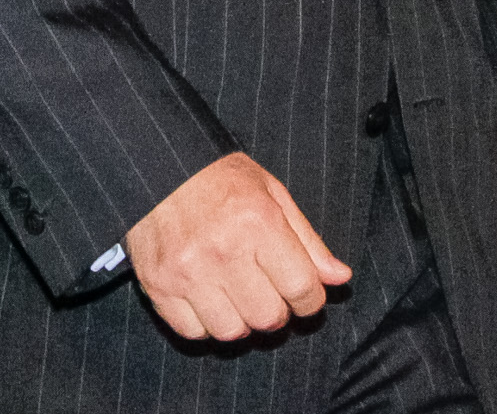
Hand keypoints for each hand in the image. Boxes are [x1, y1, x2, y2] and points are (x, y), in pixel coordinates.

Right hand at [124, 151, 353, 341]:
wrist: (156, 164)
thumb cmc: (218, 177)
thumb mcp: (271, 194)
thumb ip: (307, 240)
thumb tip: (340, 278)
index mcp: (258, 222)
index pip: (303, 289)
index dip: (311, 299)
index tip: (303, 293)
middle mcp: (223, 250)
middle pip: (269, 318)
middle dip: (276, 310)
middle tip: (267, 291)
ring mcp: (187, 271)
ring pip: (232, 332)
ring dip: (241, 320)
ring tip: (236, 295)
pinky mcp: (158, 285)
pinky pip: (192, 332)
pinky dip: (204, 323)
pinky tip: (207, 298)